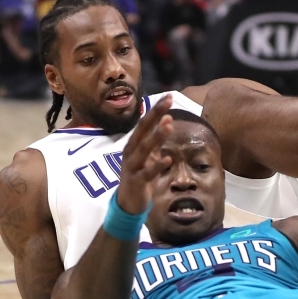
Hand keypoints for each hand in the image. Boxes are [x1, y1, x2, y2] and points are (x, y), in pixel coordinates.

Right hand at [116, 95, 173, 213]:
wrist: (128, 202)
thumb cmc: (139, 175)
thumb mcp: (148, 155)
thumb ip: (156, 139)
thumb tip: (167, 119)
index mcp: (134, 144)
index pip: (145, 123)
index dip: (156, 110)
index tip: (169, 96)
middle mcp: (130, 152)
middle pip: (142, 130)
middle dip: (155, 115)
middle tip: (168, 101)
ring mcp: (132, 167)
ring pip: (144, 149)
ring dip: (157, 136)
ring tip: (169, 124)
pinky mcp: (136, 182)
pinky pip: (148, 173)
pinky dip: (157, 166)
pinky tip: (168, 159)